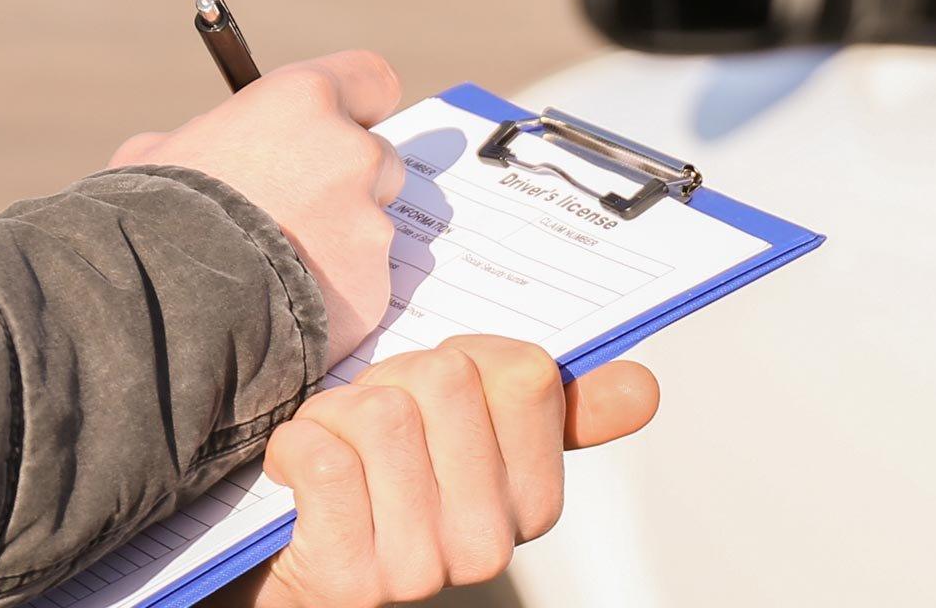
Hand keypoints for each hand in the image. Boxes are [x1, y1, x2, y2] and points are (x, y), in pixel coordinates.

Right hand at [109, 51, 405, 357]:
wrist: (164, 306)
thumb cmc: (150, 218)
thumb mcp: (162, 153)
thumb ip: (213, 136)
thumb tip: (219, 141)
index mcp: (304, 100)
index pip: (370, 81)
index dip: (356, 107)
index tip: (341, 126)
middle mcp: (351, 152)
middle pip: (376, 159)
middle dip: (345, 182)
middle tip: (295, 212)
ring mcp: (368, 222)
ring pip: (367, 227)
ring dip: (336, 244)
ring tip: (274, 270)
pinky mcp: (372, 286)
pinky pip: (361, 285)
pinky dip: (332, 296)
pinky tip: (282, 307)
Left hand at [218, 337, 661, 606]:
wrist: (292, 565)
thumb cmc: (377, 484)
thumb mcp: (469, 432)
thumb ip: (556, 407)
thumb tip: (643, 386)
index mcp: (535, 502)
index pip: (526, 373)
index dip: (463, 359)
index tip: (435, 395)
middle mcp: (490, 543)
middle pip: (448, 381)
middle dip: (393, 381)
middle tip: (375, 426)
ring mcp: (422, 567)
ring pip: (382, 415)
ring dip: (336, 414)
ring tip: (337, 449)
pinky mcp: (349, 577)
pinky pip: (324, 458)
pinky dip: (296, 444)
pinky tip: (299, 472)